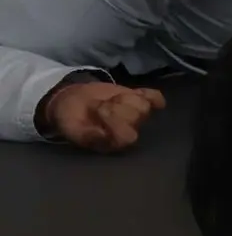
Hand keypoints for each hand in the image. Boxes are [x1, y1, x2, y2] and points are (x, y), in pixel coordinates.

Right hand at [43, 82, 165, 152]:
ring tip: (112, 100)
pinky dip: (150, 94)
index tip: (99, 110)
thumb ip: (89, 135)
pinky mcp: (139, 99)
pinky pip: (155, 97)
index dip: (115, 121)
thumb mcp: (73, 130)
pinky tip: (138, 93)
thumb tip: (104, 136)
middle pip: (137, 117)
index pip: (127, 136)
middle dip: (117, 107)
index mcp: (114, 143)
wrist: (72, 101)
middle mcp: (129, 130)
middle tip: (101, 105)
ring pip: (144, 106)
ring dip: (127, 98)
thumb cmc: (72, 119)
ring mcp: (136, 114)